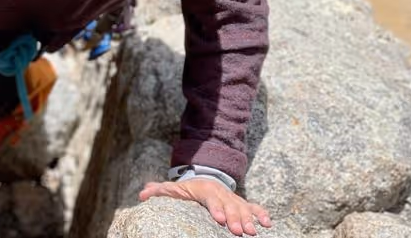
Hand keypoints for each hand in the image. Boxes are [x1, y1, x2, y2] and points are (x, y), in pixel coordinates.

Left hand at [139, 178, 271, 235]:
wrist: (204, 178)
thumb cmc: (186, 189)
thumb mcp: (172, 188)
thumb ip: (159, 191)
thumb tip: (142, 194)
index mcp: (204, 188)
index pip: (210, 198)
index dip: (215, 208)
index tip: (219, 219)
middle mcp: (220, 192)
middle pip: (229, 205)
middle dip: (234, 218)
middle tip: (239, 232)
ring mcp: (232, 198)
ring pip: (242, 208)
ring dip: (248, 220)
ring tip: (253, 232)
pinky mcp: (241, 203)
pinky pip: (253, 207)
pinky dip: (260, 213)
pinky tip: (268, 223)